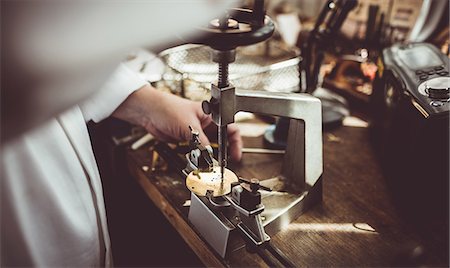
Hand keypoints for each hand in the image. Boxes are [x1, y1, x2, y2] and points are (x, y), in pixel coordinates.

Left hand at [113, 85, 242, 160]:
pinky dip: (201, 157)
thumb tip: (209, 158)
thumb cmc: (168, 108)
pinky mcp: (188, 139)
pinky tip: (200, 162)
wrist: (149, 112)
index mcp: (212, 115)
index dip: (235, 143)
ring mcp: (198, 132)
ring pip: (210, 147)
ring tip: (211, 164)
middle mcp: (206, 123)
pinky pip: (199, 150)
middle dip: (224, 152)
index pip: (230, 129)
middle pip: (222, 140)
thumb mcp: (189, 126)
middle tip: (225, 163)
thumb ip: (201, 143)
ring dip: (211, 156)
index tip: (236, 155)